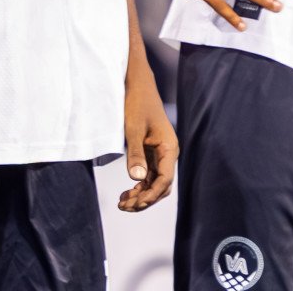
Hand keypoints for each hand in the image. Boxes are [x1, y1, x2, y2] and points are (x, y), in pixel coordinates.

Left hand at [118, 69, 176, 211]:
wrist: (137, 84)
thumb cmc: (136, 103)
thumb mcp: (133, 128)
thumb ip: (135, 154)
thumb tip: (138, 179)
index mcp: (169, 148)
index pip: (164, 180)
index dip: (150, 195)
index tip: (135, 204)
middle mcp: (168, 153)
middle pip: (161, 185)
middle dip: (145, 199)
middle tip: (125, 207)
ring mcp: (160, 153)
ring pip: (155, 182)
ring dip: (141, 194)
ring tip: (123, 204)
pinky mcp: (151, 150)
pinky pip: (149, 174)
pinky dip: (139, 184)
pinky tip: (127, 192)